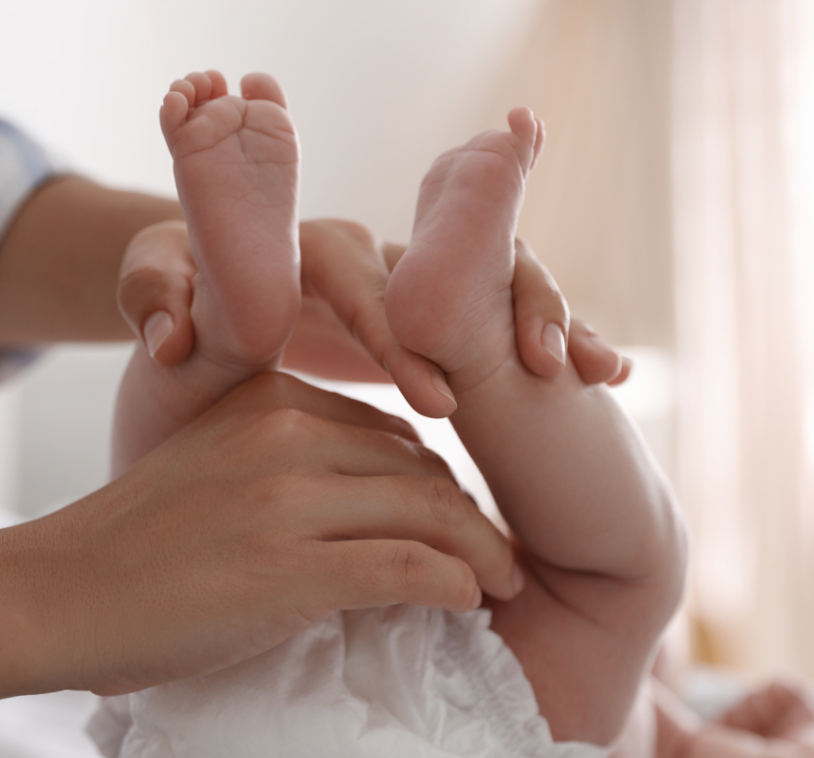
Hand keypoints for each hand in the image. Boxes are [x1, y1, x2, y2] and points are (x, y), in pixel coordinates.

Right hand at [0, 373, 521, 698]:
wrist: (58, 594)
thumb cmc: (141, 543)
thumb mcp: (222, 470)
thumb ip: (297, 467)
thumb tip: (383, 508)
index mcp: (275, 402)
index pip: (396, 437)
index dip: (443, 485)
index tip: (464, 523)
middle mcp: (288, 435)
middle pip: (426, 472)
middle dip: (476, 520)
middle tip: (505, 558)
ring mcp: (289, 499)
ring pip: (430, 514)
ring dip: (483, 554)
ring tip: (504, 583)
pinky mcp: (290, 567)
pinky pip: (406, 567)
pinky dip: (453, 584)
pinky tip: (470, 602)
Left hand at [117, 220, 630, 412]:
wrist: (222, 342)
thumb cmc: (193, 338)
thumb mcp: (167, 320)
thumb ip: (165, 310)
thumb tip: (176, 333)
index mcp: (315, 254)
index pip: (366, 282)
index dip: (403, 334)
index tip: (437, 403)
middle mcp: (382, 259)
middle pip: (461, 262)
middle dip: (504, 312)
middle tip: (538, 369)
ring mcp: (427, 286)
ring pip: (506, 281)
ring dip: (553, 321)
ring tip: (592, 372)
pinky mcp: (454, 322)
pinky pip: (519, 321)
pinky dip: (561, 342)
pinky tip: (603, 377)